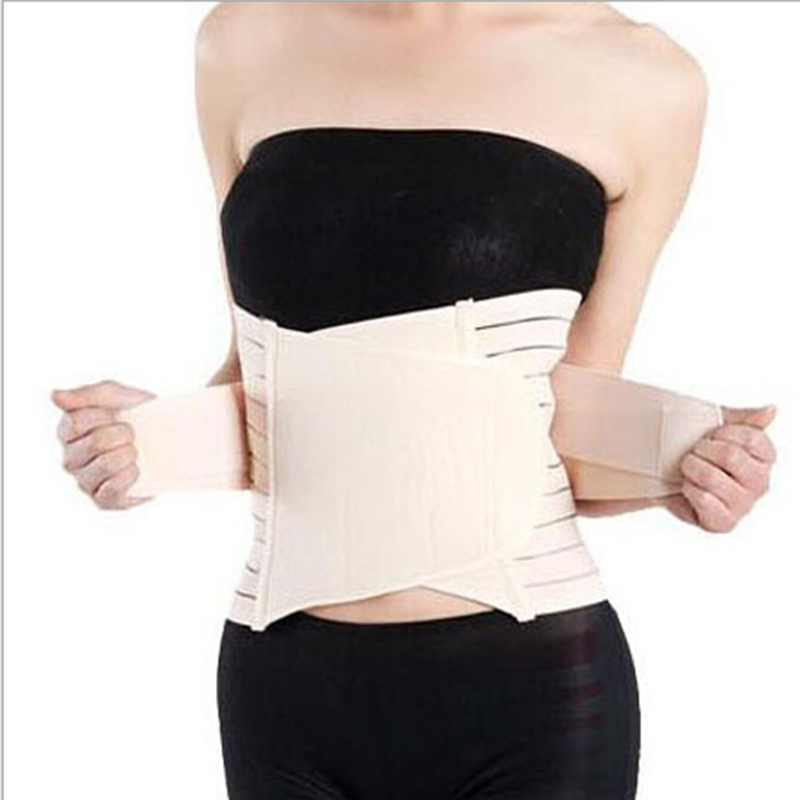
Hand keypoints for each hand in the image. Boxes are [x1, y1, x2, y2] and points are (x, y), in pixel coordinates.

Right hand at [52, 379, 156, 509]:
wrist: (170, 440)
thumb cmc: (135, 415)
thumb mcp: (115, 395)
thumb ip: (87, 394)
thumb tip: (55, 396)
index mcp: (67, 432)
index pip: (75, 422)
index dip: (103, 416)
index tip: (119, 413)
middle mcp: (71, 459)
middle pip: (95, 443)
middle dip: (123, 433)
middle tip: (132, 433)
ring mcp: (85, 481)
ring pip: (106, 465)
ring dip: (129, 453)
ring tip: (135, 450)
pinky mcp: (103, 500)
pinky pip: (113, 489)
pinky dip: (131, 475)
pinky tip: (137, 468)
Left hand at [663, 404, 777, 531]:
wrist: (667, 477)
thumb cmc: (696, 453)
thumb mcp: (717, 428)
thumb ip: (745, 419)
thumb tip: (771, 410)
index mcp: (764, 457)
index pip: (751, 436)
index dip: (721, 433)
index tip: (710, 436)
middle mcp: (761, 482)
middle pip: (730, 456)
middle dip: (702, 450)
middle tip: (694, 453)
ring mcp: (745, 504)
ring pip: (712, 476)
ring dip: (691, 469)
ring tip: (688, 470)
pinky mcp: (725, 522)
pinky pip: (703, 498)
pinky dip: (688, 489)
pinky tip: (688, 488)